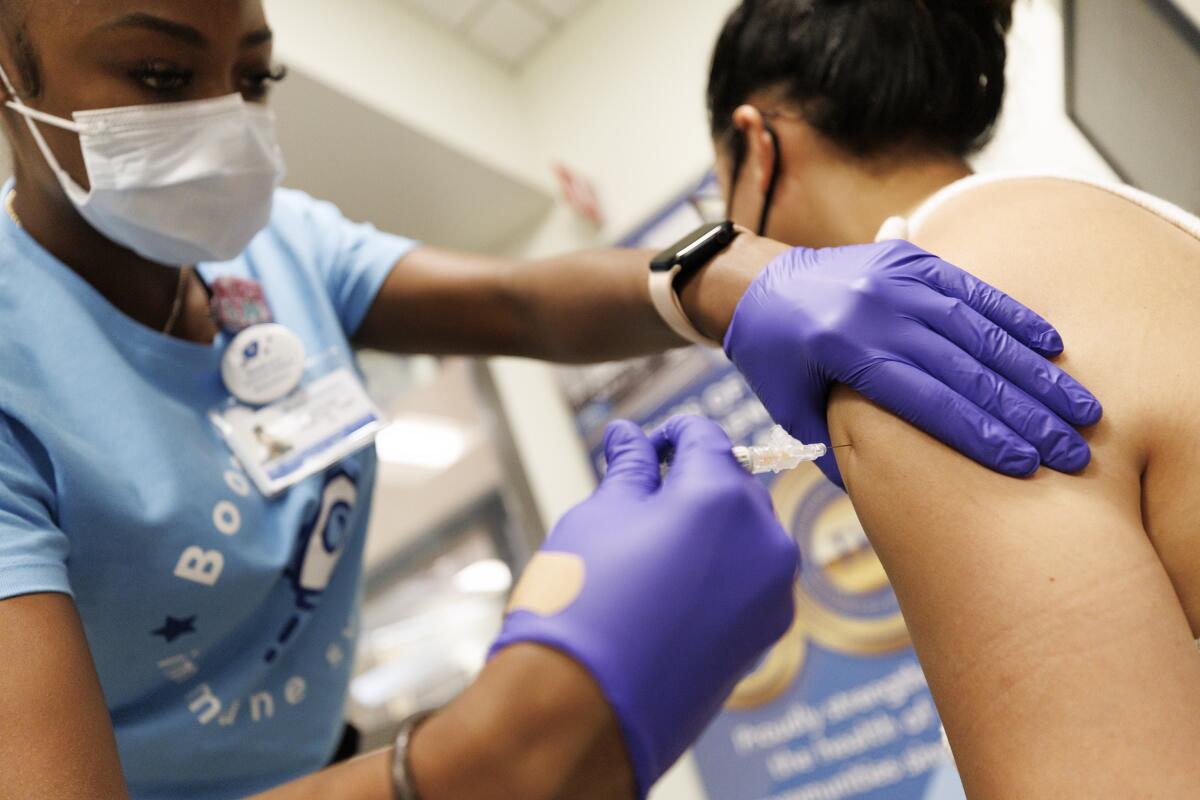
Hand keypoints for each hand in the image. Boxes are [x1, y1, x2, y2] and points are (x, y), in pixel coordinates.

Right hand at [490, 417, 797, 796]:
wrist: (583, 709)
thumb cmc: (582, 602)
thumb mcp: (599, 516)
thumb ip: (629, 469)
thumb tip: (628, 436)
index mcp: (721, 496)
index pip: (705, 437)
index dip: (670, 434)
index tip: (644, 446)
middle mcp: (764, 539)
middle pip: (732, 484)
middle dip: (692, 482)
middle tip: (642, 499)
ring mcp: (772, 592)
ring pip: (747, 534)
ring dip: (710, 528)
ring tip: (653, 548)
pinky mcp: (766, 635)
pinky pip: (750, 581)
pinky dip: (720, 572)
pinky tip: (671, 589)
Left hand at [724, 240, 1102, 487]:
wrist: (756, 283)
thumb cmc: (775, 360)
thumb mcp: (792, 411)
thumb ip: (842, 449)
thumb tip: (888, 497)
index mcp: (841, 350)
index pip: (925, 399)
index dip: (978, 434)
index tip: (1026, 464)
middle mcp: (872, 309)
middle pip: (963, 367)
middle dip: (1023, 412)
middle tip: (1072, 448)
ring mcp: (893, 277)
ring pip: (976, 328)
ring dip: (1033, 370)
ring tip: (1079, 407)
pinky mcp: (908, 259)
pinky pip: (970, 287)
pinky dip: (1013, 316)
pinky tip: (1054, 347)